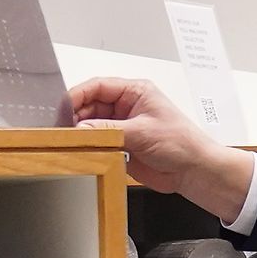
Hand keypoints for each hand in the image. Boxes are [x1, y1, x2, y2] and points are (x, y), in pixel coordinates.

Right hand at [69, 77, 256, 220]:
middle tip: (63, 129)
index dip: (78, 95)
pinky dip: (88, 147)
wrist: (193, 171)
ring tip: (71, 141)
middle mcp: (126, 106)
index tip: (62, 106)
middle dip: (76, 116)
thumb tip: (80, 129)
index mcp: (134, 92)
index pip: (98, 86)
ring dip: (81, 133)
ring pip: (91, 125)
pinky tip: (82, 152)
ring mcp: (123, 126)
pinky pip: (98, 143)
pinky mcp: (121, 146)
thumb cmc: (181, 143)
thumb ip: (108, 130)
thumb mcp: (142, 132)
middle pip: (90, 105)